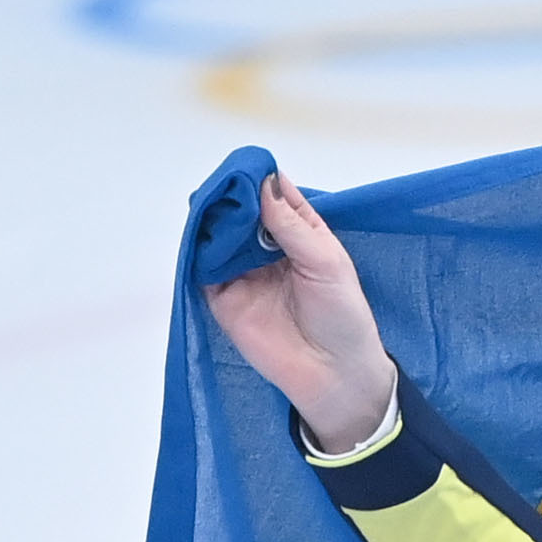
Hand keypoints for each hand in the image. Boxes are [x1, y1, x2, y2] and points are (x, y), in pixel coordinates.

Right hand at [201, 172, 399, 449]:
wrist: (332, 375)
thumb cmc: (342, 316)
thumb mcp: (325, 262)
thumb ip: (291, 225)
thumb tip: (264, 183)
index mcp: (301, 235)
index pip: (276, 198)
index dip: (261, 180)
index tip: (245, 166)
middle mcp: (269, 249)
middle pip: (242, 213)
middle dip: (232, 197)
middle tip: (222, 185)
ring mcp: (244, 272)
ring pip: (220, 236)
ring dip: (214, 219)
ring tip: (210, 204)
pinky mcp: (223, 298)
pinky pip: (203, 268)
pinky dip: (199, 250)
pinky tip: (201, 234)